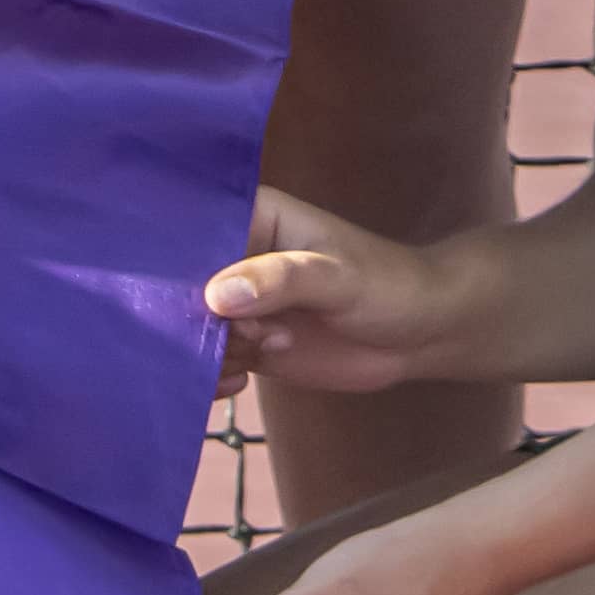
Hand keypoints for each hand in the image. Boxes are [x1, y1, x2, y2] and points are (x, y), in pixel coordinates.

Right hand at [201, 190, 495, 396]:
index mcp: (248, 216)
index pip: (190, 230)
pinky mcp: (246, 342)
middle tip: (239, 332)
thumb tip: (217, 296)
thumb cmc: (388, 284)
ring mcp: (237, 303)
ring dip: (211, 350)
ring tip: (264, 346)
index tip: (186, 293)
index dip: (172, 261)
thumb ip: (279, 281)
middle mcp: (233, 256)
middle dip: (190, 316)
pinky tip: (243, 377)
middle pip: (178, 285)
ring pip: (191, 328)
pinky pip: (209, 360)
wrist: (422, 334)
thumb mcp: (337, 277)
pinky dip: (213, 375)